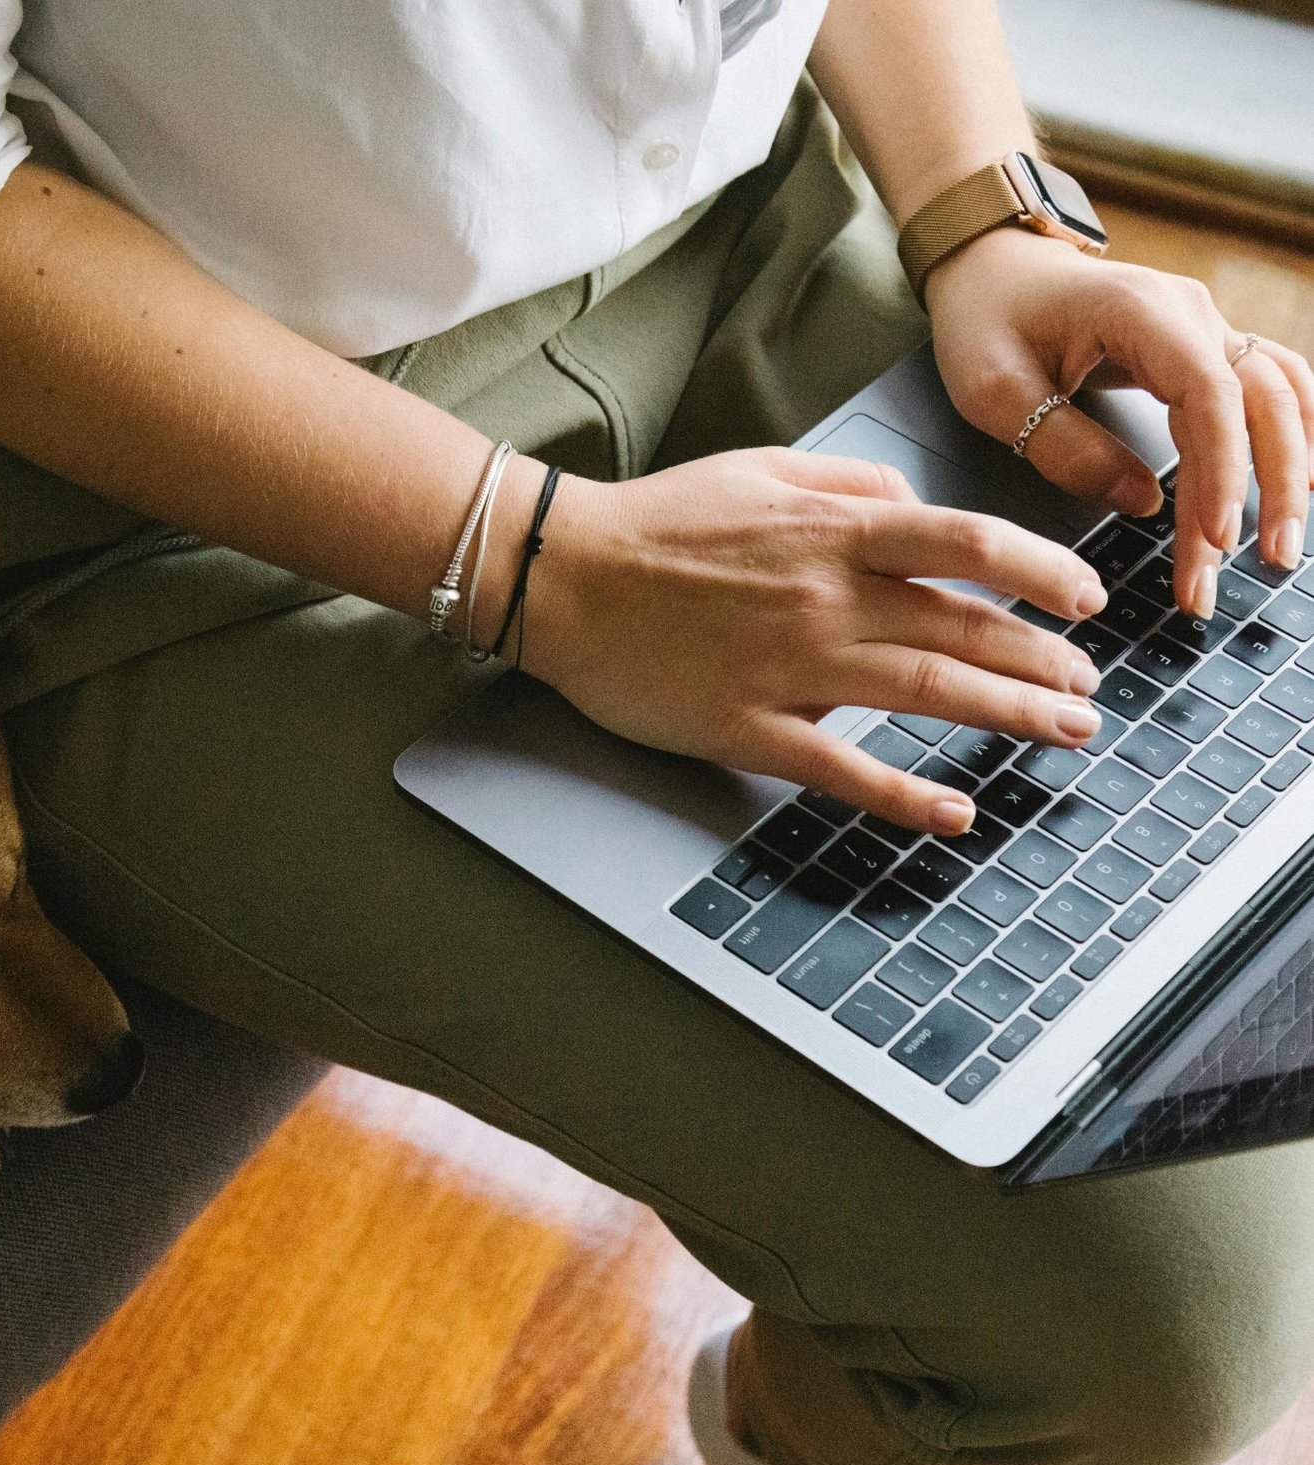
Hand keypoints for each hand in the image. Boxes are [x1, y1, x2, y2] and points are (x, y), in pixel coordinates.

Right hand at [522, 449, 1108, 835]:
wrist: (561, 576)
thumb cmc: (655, 523)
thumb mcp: (759, 468)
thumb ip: (848, 482)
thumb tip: (916, 505)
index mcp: (831, 532)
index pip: (967, 545)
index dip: (1042, 572)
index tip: (1086, 598)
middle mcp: (826, 598)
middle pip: (964, 629)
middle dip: (1043, 660)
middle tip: (1089, 688)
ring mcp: (790, 667)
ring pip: (927, 692)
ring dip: (1010, 715)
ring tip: (1065, 732)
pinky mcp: (748, 727)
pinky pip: (843, 768)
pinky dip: (906, 795)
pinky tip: (956, 811)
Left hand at [927, 229, 1313, 616]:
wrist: (992, 267)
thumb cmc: (986, 318)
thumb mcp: (995, 391)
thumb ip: (1065, 447)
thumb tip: (1142, 502)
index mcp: (1140, 313)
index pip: (1209, 395)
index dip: (1222, 468)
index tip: (1217, 535)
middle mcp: (1190, 314)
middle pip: (1263, 399)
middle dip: (1273, 485)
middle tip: (1271, 561)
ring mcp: (1203, 329)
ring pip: (1272, 400)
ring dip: (1284, 470)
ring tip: (1279, 547)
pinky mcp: (1199, 351)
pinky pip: (1261, 394)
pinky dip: (1281, 440)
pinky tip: (1291, 488)